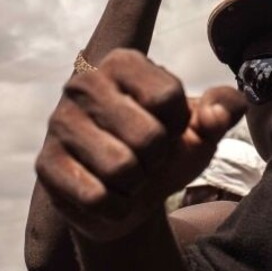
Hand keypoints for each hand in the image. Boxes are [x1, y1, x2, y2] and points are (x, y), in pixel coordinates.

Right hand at [35, 49, 245, 242]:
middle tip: (146, 159)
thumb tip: (216, 116)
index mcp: (123, 62)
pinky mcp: (46, 164)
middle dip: (158, 160)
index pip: (169, 98)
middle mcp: (84, 84)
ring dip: (137, 186)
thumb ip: (225, 109)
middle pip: (149, 137)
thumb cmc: (166, 149)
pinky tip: (108, 196)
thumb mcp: (203, 128)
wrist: (129, 195)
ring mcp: (59, 123)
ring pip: (122, 169)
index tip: (167, 129)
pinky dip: (116, 208)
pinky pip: (95, 197)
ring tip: (128, 176)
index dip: (179, 126)